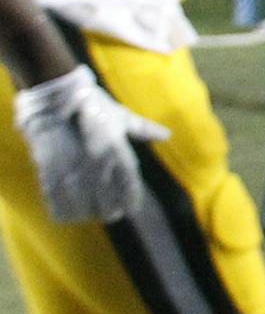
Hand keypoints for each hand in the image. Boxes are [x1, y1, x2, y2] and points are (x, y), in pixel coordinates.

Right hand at [13, 65, 167, 224]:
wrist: (53, 98)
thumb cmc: (92, 106)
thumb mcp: (119, 116)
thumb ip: (143, 129)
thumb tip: (167, 135)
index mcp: (115, 148)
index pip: (128, 182)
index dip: (131, 198)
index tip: (132, 208)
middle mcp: (95, 161)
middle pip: (106, 200)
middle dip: (110, 210)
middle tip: (112, 213)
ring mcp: (71, 167)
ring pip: (82, 205)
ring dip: (88, 213)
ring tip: (92, 214)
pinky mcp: (49, 171)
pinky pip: (56, 201)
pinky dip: (63, 211)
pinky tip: (69, 214)